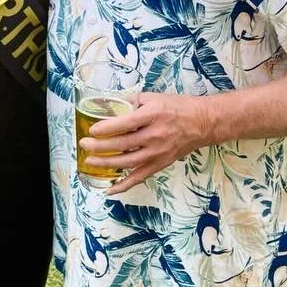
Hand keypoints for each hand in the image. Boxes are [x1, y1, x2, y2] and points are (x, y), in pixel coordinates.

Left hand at [81, 92, 215, 192]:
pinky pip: (140, 177)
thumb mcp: (154, 97)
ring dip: (106, 163)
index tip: (92, 130)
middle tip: (84, 144)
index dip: (106, 128)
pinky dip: (124, 185)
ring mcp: (158, 152)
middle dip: (100, 146)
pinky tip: (110, 189)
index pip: (125, 123)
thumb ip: (132, 101)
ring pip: (127, 162)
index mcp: (153, 115)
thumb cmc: (177, 107)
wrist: (202, 122)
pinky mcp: (160, 164)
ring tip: (89, 161)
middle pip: (122, 144)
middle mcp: (155, 135)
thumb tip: (109, 103)